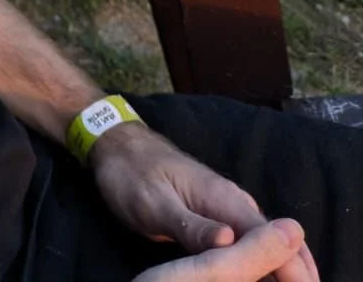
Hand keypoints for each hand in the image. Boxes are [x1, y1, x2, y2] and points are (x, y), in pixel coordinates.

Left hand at [90, 122, 317, 281]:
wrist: (117, 145)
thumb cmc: (132, 175)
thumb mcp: (154, 205)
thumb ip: (192, 226)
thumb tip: (230, 244)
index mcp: (224, 199)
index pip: (271, 238)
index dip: (292, 268)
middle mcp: (233, 201)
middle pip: (276, 242)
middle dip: (295, 271)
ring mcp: (226, 207)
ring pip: (265, 242)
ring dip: (281, 267)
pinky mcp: (216, 215)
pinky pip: (249, 242)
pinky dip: (263, 261)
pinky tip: (264, 278)